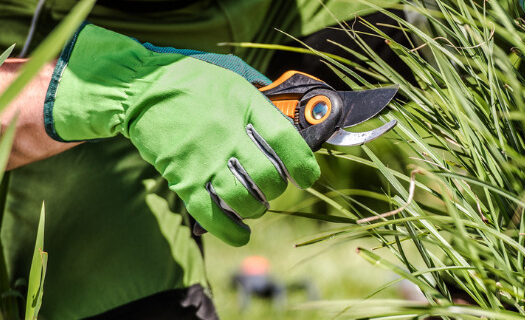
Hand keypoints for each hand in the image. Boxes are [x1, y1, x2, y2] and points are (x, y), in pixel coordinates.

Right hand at [44, 24, 319, 245]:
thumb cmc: (190, 80)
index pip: (288, 141)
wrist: (139, 89)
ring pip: (244, 200)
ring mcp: (205, 160)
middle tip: (273, 187)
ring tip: (256, 205)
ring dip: (256, 208)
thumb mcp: (232, 74)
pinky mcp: (182, 179)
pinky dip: (230, 230)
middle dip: (277, 189)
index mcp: (246, 107)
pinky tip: (241, 233)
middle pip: (269, 177)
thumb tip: (288, 108)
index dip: (304, 165)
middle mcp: (229, 135)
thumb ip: (261, 94)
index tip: (308, 176)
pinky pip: (211, 214)